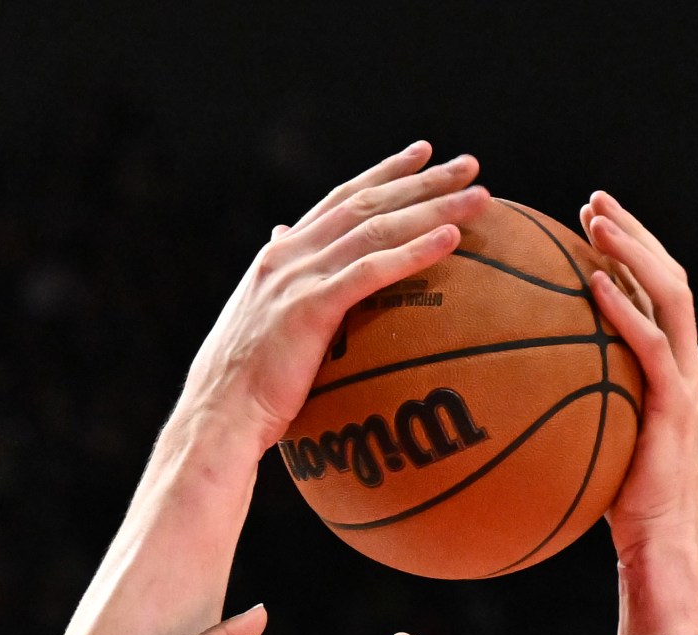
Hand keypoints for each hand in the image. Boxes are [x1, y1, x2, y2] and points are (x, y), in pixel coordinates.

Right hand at [177, 145, 490, 459]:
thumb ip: (282, 285)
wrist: (216, 416)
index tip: (423, 154)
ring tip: (481, 196)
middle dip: (423, 179)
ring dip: (433, 207)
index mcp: (281, 255)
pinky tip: (453, 238)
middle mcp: (290, 254)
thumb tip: (284, 244)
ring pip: (377, 228)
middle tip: (470, 164)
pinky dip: (415, 251)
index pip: (341, 199)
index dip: (384, 173)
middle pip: (368, 202)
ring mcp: (298, 277)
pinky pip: (372, 270)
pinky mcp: (310, 307)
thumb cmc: (244, 387)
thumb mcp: (262, 325)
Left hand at [579, 192, 697, 634]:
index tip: (587, 220)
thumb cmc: (613, 505)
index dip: (627, 250)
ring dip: (633, 251)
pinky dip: (625, 311)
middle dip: (632, 233)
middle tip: (592, 200)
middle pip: (668, 277)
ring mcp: (684, 382)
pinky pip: (650, 347)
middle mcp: (683, 364)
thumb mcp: (586, 443)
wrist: (655, 548)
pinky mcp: (674, 406)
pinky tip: (593, 286)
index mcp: (668, 368)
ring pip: (670, 296)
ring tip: (597, 222)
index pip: (653, 292)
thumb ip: (563, 405)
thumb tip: (503, 391)